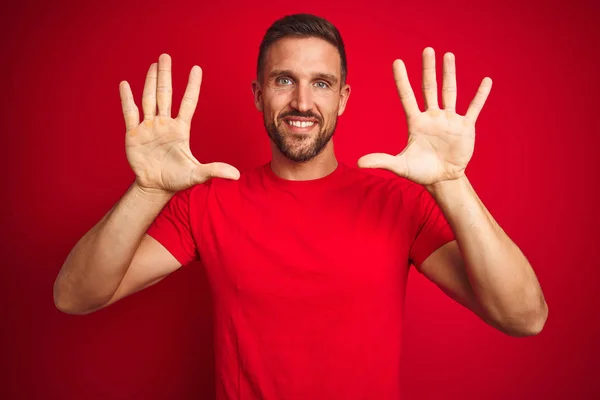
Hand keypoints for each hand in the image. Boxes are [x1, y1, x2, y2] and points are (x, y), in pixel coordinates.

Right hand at [119, 54, 239, 193]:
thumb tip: (236, 175)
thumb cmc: (177, 179)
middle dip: (165, 75)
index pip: (188, 103)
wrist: (155, 187)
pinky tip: (125, 84)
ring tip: (153, 65)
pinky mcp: (134, 134)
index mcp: (181, 130)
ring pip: (149, 99)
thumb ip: (214, 170)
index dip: (192, 86)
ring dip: (150, 82)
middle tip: (166, 56)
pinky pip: (130, 113)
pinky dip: (127, 99)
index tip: (196, 69)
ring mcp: (149, 127)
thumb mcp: (197, 175)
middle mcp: (165, 124)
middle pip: (165, 95)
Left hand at [358, 47, 491, 186]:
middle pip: (429, 88)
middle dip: (428, 69)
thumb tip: (358, 163)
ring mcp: (449, 120)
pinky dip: (480, 96)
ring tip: (448, 55)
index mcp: (415, 122)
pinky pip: (474, 108)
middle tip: (427, 50)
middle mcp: (432, 116)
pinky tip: (486, 81)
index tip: (397, 62)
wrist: (441, 180)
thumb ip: (381, 161)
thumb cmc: (419, 172)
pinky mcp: (465, 127)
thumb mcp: (400, 166)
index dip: (402, 80)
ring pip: (449, 92)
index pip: (407, 96)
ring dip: (449, 74)